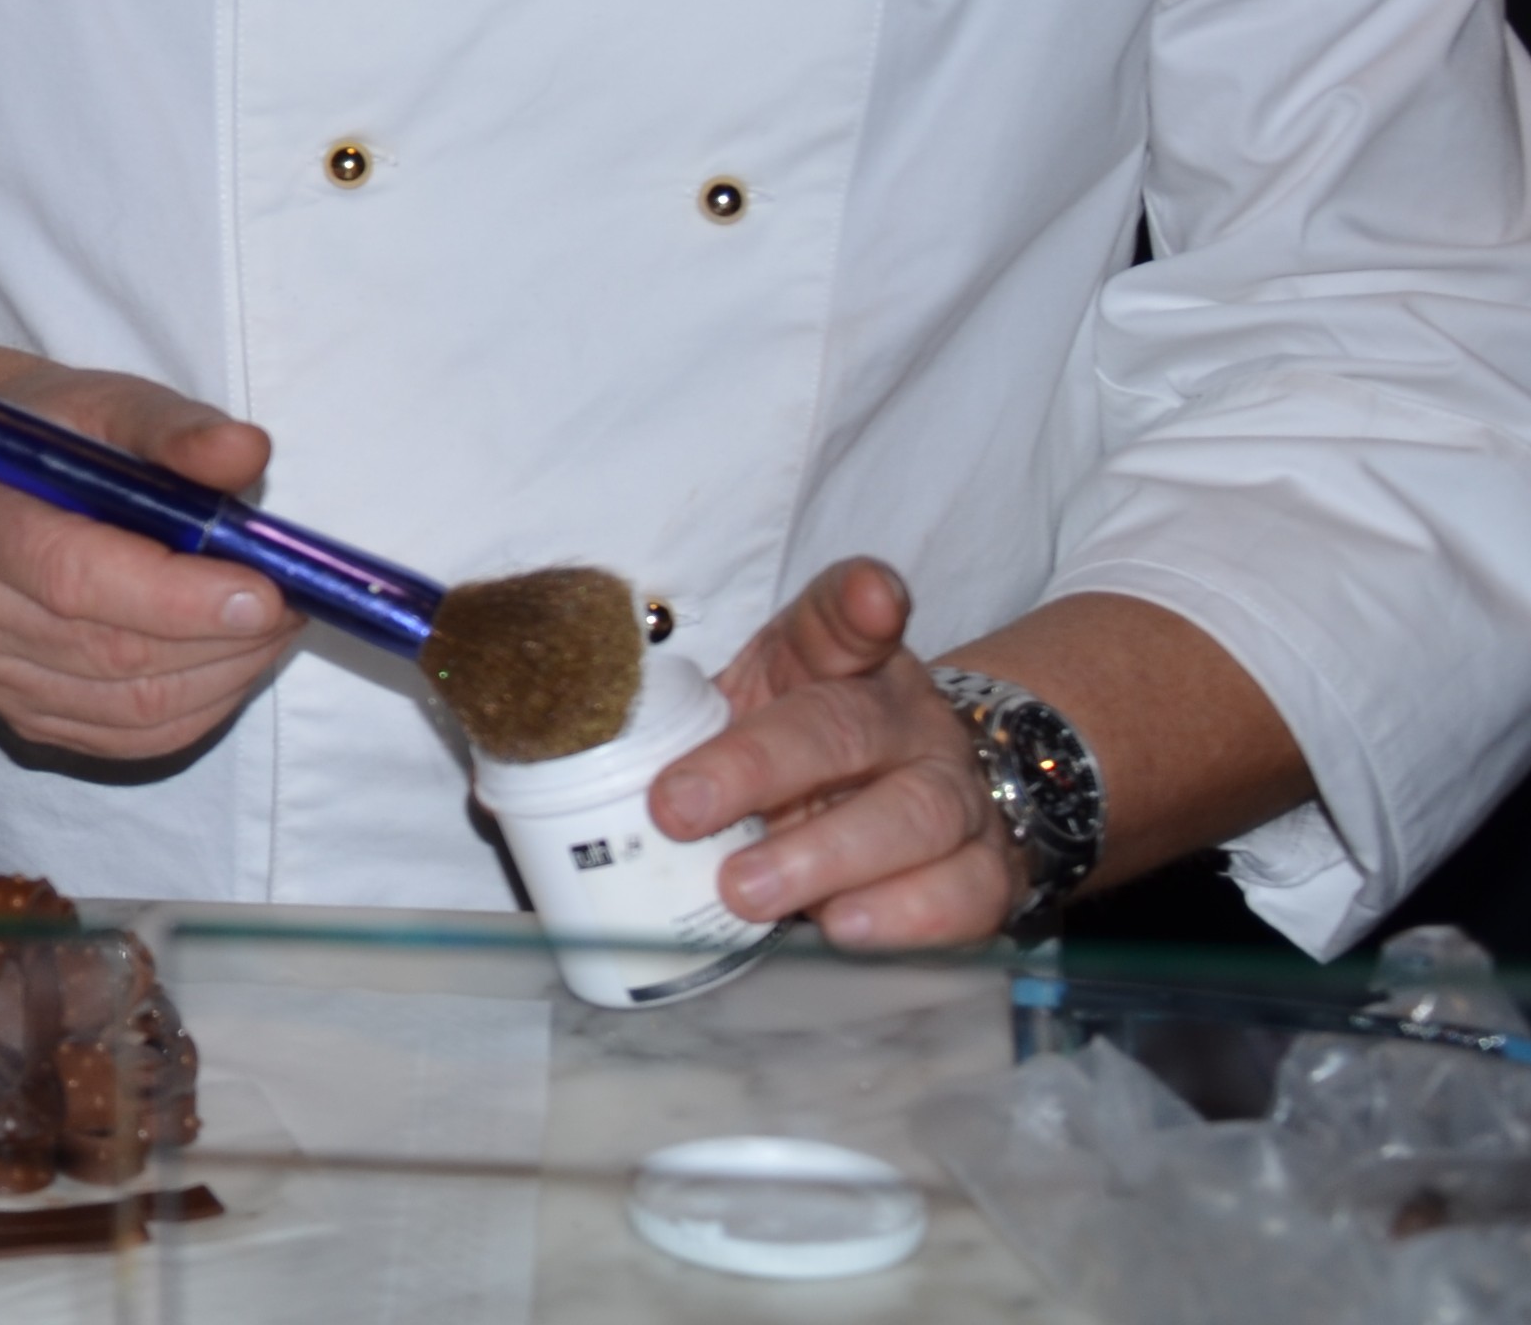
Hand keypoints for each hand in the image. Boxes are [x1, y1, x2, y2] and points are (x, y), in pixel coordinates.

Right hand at [0, 369, 300, 763]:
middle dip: (224, 635)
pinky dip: (205, 703)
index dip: (177, 597)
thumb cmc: (58, 439)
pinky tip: (230, 655)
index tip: (264, 591)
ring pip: (136, 707)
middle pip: (113, 652)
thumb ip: (176, 428)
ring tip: (269, 620)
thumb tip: (246, 451)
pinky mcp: (29, 718)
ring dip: (227, 671)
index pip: (74, 577)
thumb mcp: (109, 405)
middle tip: (292, 598)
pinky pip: (137, 738)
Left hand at [648, 558, 1014, 949]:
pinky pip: (964, 895)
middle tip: (679, 813)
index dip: (857, 604)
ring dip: (826, 858)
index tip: (869, 598)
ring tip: (748, 895)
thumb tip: (542, 775)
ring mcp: (956, 793)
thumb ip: (664, 730)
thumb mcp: (736, 717)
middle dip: (760, 768)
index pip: (843, 616)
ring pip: (916, 816)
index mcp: (840, 664)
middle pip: (846, 729)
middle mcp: (906, 720)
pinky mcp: (988, 871)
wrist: (905, 803)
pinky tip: (844, 930)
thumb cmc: (795, 758)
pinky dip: (905, 918)